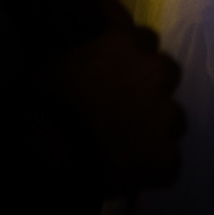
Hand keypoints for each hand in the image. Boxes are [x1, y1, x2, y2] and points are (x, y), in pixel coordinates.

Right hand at [43, 23, 184, 193]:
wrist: (44, 155)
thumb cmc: (40, 104)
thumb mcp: (57, 60)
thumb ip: (89, 49)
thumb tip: (94, 48)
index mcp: (126, 43)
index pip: (145, 39)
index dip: (131, 59)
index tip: (117, 74)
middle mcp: (155, 71)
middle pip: (167, 74)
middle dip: (150, 89)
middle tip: (124, 108)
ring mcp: (165, 115)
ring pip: (173, 119)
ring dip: (155, 128)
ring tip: (127, 147)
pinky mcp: (166, 158)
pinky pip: (167, 164)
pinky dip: (151, 168)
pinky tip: (129, 175)